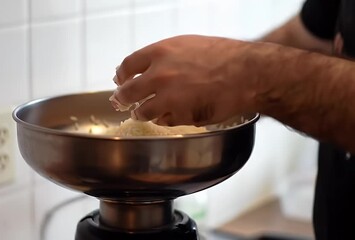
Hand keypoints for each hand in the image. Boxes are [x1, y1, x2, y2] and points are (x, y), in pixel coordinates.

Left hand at [111, 35, 258, 125]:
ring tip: (143, 113)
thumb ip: (164, 56)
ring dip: (141, 113)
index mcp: (160, 52)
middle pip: (128, 92)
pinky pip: (164, 122)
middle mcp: (159, 75)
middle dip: (122, 99)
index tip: (121, 80)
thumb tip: (147, 66)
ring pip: (142, 112)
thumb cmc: (223, 56)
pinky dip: (165, 119)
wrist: (247, 73)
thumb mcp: (188, 44)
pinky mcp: (180, 116)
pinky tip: (172, 115)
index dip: (121, 76)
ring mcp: (168, 98)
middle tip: (122, 102)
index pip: (127, 66)